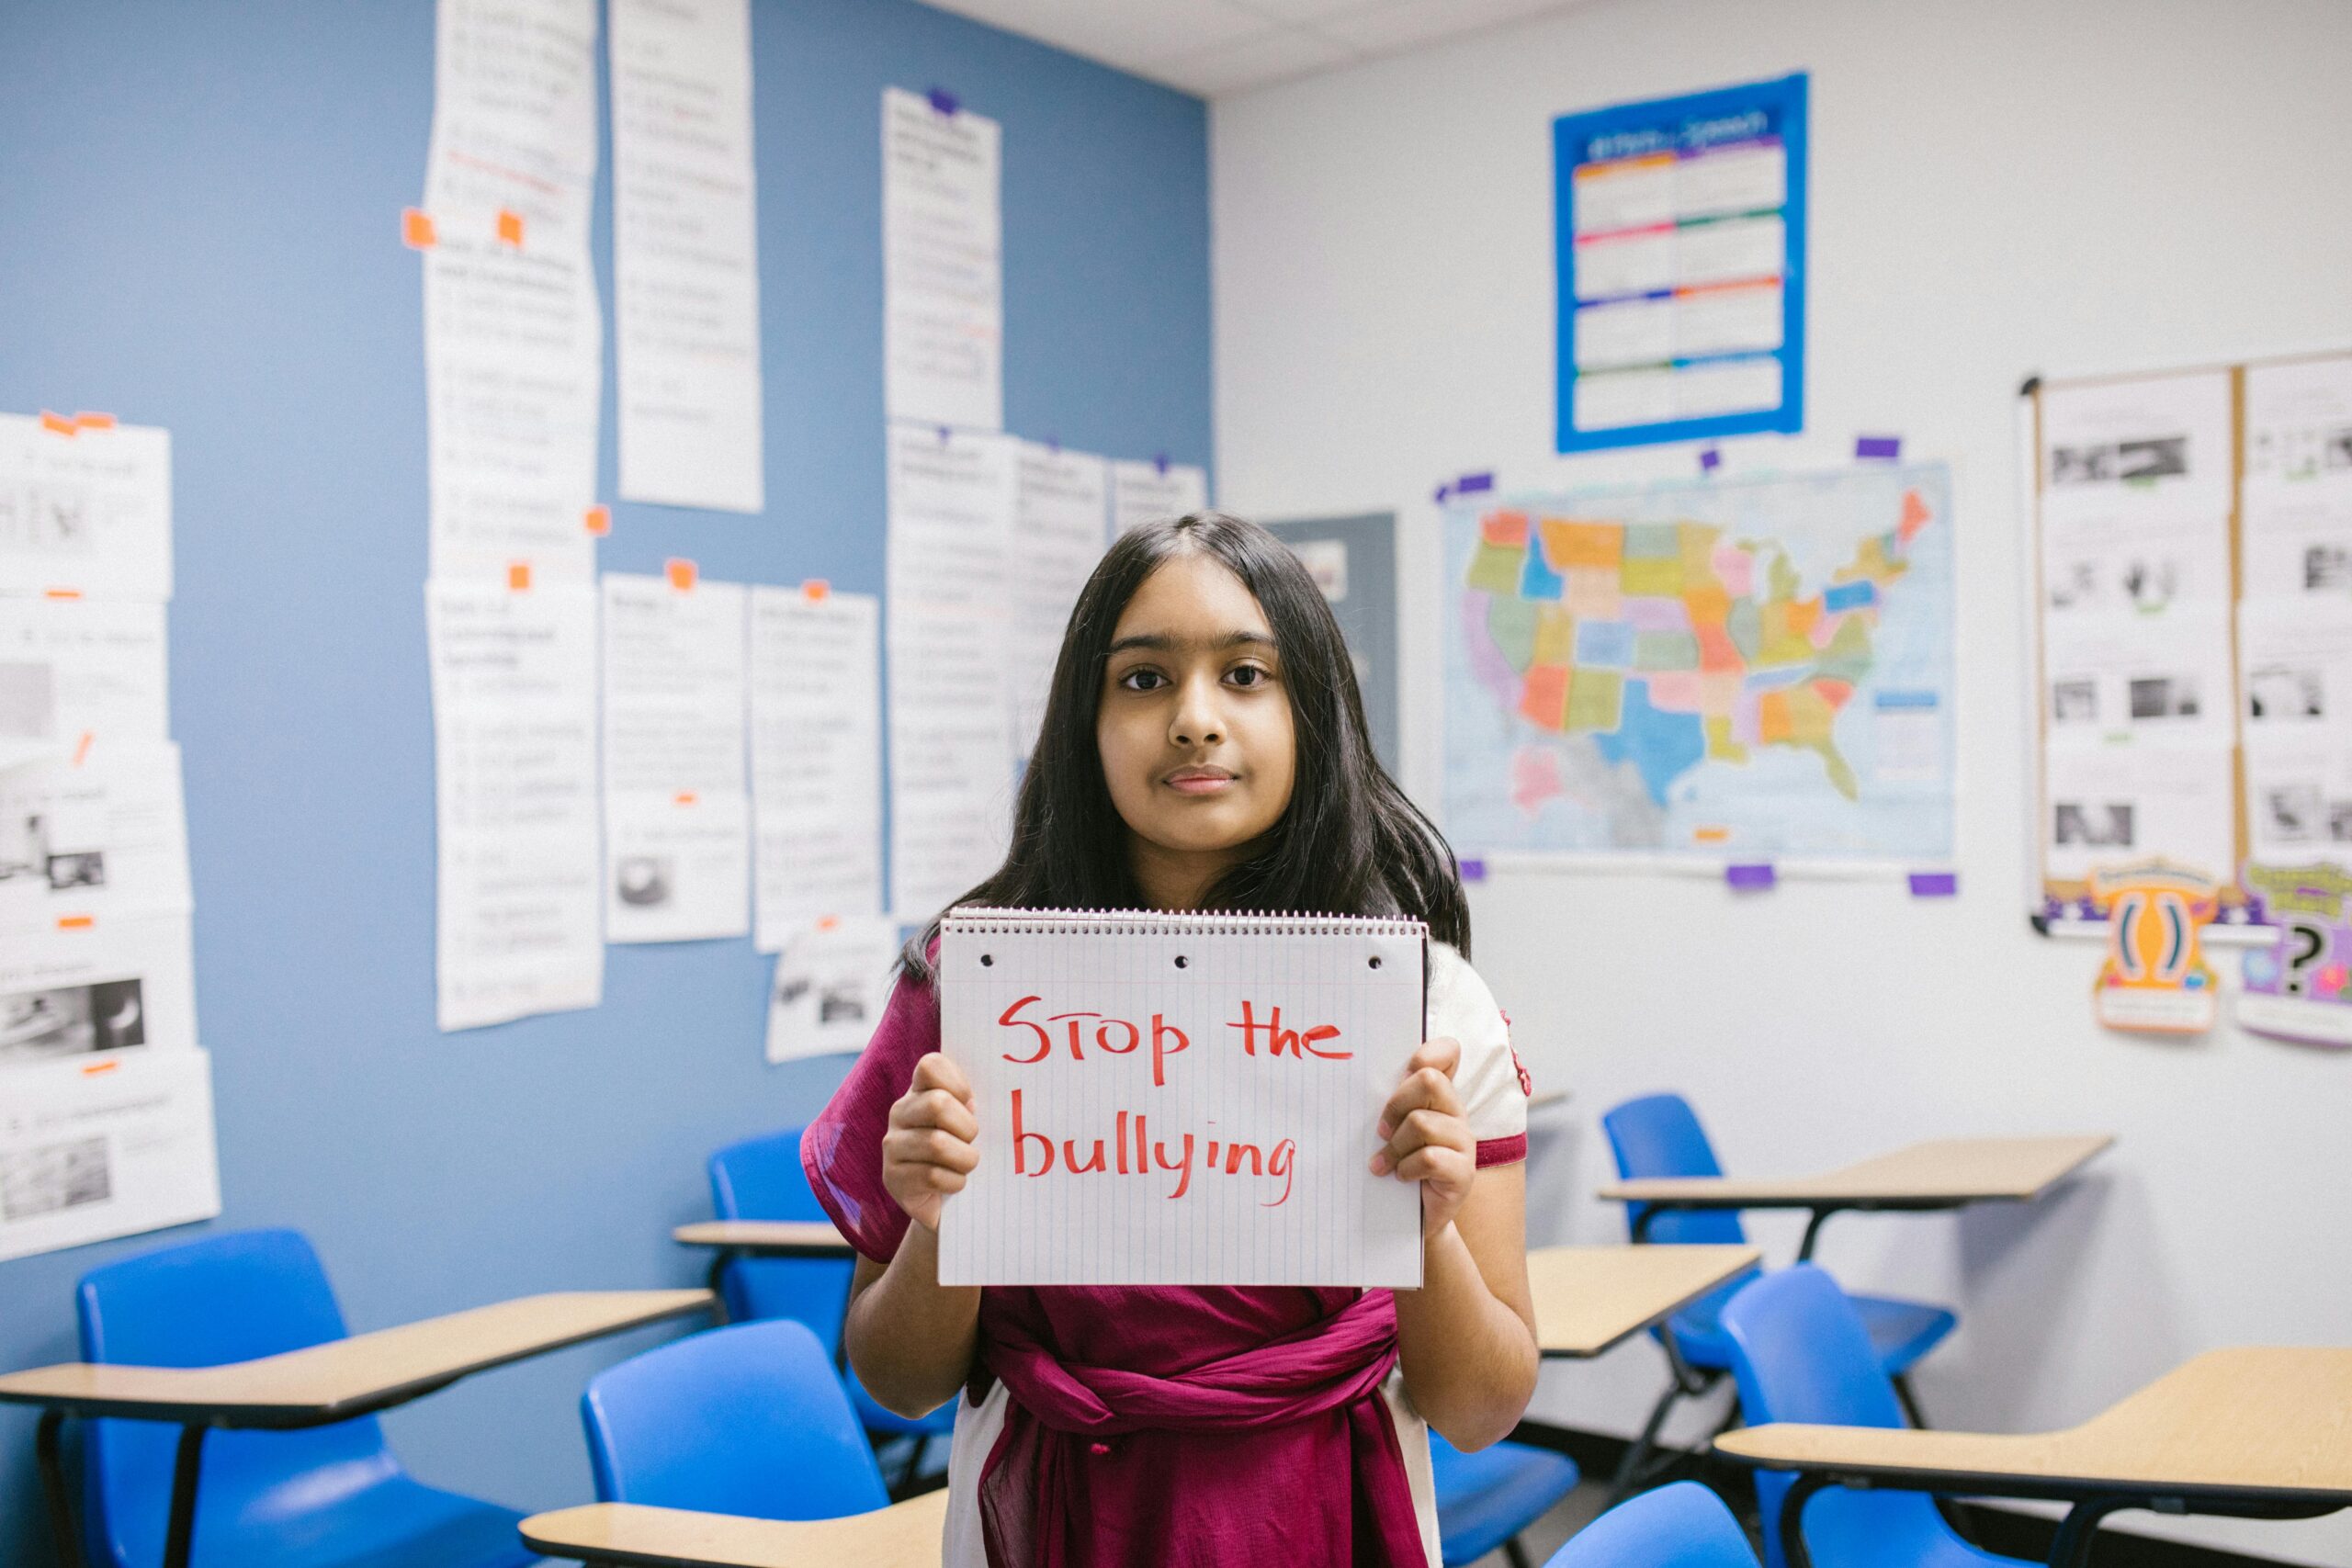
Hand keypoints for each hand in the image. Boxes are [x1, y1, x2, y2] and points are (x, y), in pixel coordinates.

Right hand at [884, 1053, 978, 1233]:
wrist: (944, 1205)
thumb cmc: (963, 1154)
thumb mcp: (968, 1123)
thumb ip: (972, 1105)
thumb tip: (976, 1104)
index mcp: (919, 1091)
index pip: (931, 1065)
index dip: (957, 1082)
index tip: (970, 1103)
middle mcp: (900, 1112)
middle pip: (938, 1105)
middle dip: (967, 1127)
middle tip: (971, 1141)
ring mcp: (892, 1145)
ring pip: (936, 1143)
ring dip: (965, 1159)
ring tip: (967, 1164)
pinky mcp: (892, 1177)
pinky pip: (932, 1176)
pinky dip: (954, 1182)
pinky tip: (954, 1183)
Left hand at [1370, 1037, 1475, 1233]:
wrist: (1415, 1218)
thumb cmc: (1399, 1166)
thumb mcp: (1391, 1131)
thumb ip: (1389, 1104)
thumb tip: (1356, 1079)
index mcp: (1440, 1096)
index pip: (1448, 1053)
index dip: (1429, 1052)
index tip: (1405, 1071)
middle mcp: (1457, 1113)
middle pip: (1430, 1081)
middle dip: (1396, 1105)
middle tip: (1380, 1130)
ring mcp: (1464, 1142)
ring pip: (1422, 1123)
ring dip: (1394, 1147)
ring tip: (1384, 1164)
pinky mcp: (1464, 1172)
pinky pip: (1430, 1157)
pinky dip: (1407, 1167)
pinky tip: (1401, 1177)